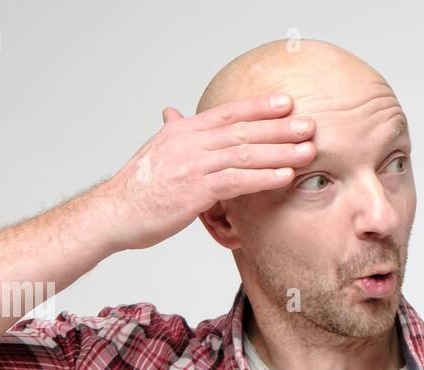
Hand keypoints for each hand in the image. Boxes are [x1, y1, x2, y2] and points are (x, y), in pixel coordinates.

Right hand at [95, 93, 313, 251]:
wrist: (114, 213)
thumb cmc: (138, 188)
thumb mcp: (157, 151)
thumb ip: (173, 132)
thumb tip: (172, 112)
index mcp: (182, 129)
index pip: (228, 112)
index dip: (259, 107)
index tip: (286, 103)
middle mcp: (189, 142)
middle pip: (242, 130)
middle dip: (279, 128)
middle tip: (310, 126)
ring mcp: (193, 165)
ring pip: (244, 154)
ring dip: (280, 152)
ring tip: (308, 151)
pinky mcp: (195, 190)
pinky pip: (237, 181)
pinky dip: (263, 177)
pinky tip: (284, 176)